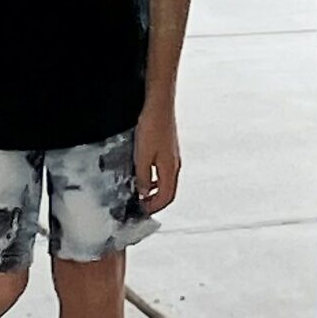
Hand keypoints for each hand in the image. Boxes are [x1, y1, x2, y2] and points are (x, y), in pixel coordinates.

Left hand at [135, 100, 180, 215]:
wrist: (159, 106)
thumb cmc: (153, 127)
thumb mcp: (142, 157)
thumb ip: (143, 177)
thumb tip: (143, 192)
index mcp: (170, 169)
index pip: (166, 197)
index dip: (154, 207)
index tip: (142, 211)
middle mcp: (175, 165)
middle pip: (169, 192)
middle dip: (156, 202)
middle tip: (142, 206)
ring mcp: (173, 157)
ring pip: (167, 182)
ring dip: (155, 191)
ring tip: (141, 193)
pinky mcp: (169, 149)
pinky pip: (164, 171)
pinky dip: (156, 179)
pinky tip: (145, 174)